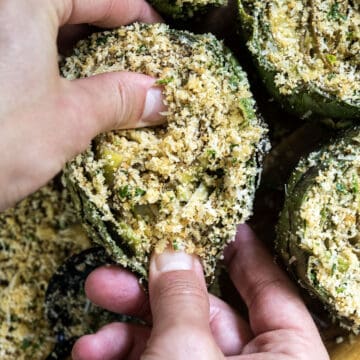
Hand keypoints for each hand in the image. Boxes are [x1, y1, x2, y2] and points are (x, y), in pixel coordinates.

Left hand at [0, 0, 163, 210]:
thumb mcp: (66, 119)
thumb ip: (116, 100)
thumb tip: (157, 97)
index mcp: (20, 2)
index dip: (136, 14)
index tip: (156, 35)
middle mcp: (2, 12)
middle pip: (69, 7)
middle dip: (108, 34)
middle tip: (134, 62)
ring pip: (43, 27)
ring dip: (80, 51)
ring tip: (106, 79)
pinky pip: (21, 50)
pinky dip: (50, 64)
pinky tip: (65, 87)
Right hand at [72, 225, 329, 359]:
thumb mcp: (189, 357)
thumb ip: (183, 300)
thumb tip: (174, 254)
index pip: (271, 291)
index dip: (247, 254)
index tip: (229, 225)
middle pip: (207, 314)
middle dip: (158, 292)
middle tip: (118, 272)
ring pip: (174, 341)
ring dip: (129, 330)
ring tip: (93, 324)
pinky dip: (124, 359)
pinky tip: (92, 355)